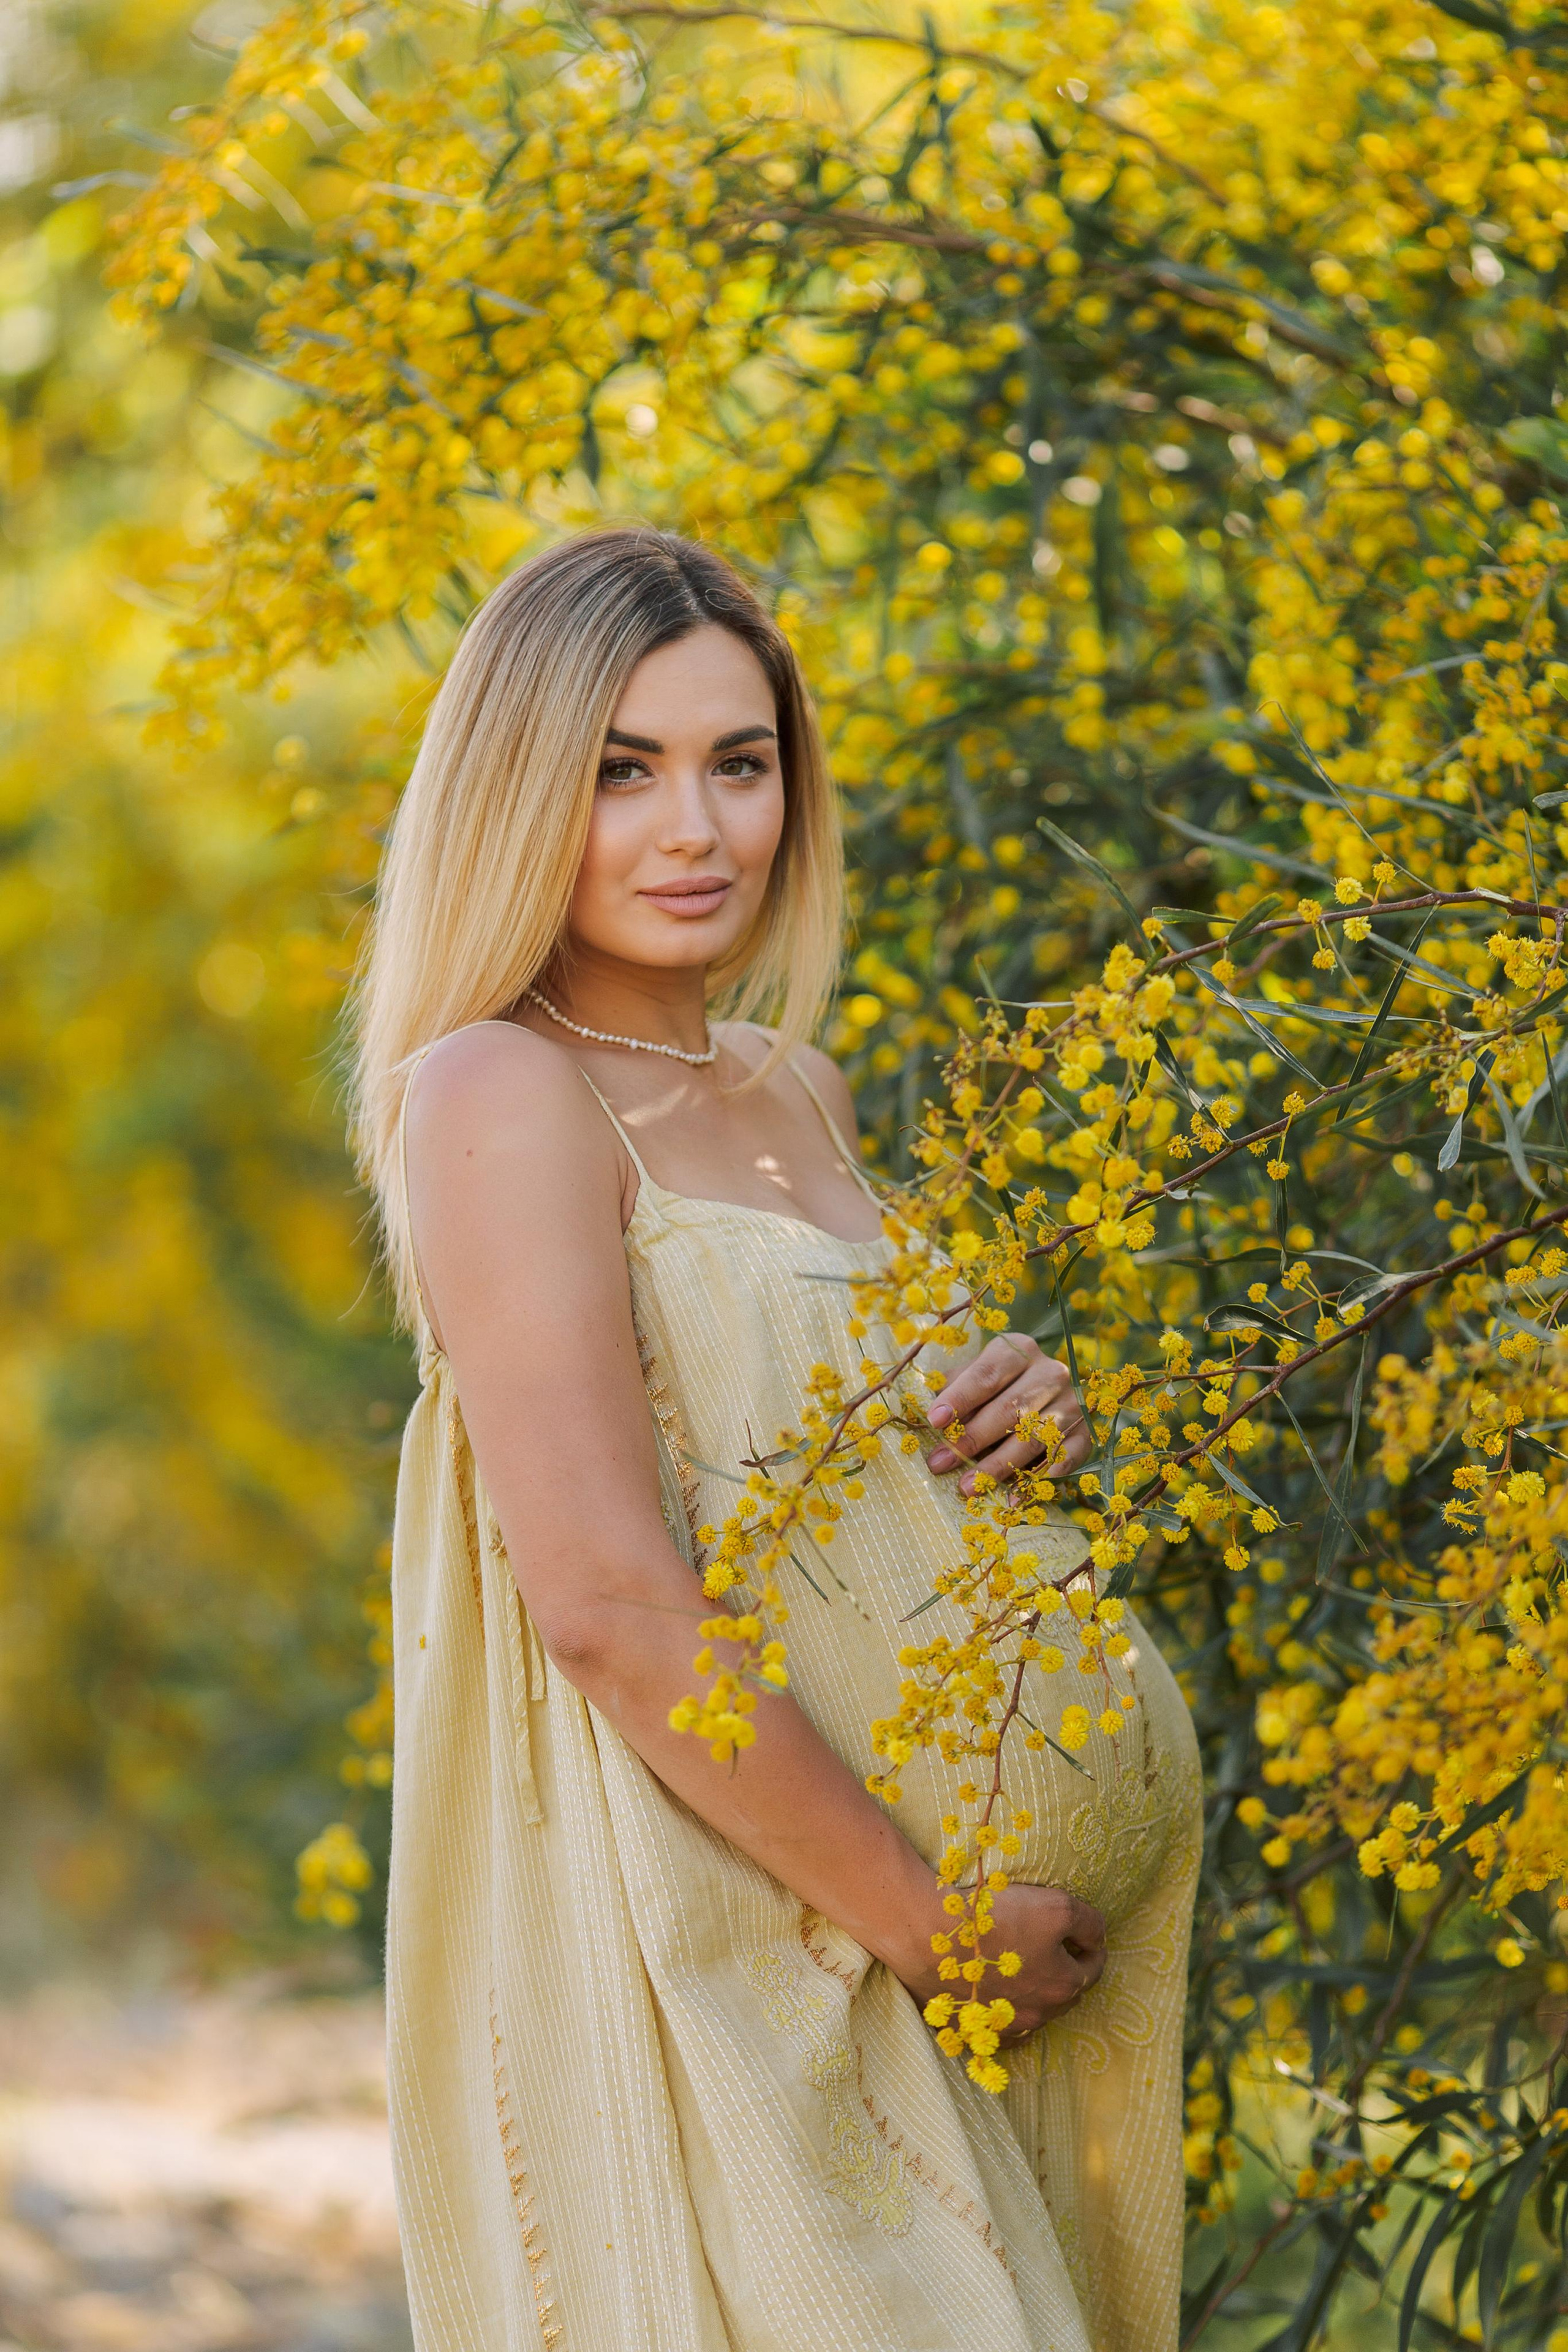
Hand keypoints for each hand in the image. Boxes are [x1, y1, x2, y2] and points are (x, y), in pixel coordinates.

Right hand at [887, 1883, 1106, 2042]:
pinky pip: (998, 2027)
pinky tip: (996, 1993)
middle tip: (1053, 1945)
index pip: (1092, 1967)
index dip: (1090, 1946)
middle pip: (1064, 1992)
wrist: (926, 1933)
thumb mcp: (1056, 1906)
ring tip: (1022, 1965)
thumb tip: (1097, 1939)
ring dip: (1034, 1991)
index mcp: (1063, 1986)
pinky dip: (1003, 2012)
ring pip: (1033, 2010)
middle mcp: (1038, 2014)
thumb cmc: (995, 1916)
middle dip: (1065, 1970)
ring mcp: (1003, 2026)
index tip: (1082, 1933)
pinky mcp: (971, 2028)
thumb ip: (1089, 1923)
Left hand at [927, 1333, 1090, 1492]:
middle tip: (940, 1463)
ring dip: (998, 1465)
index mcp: (1017, 1351)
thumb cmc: (996, 1386)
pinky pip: (1065, 1458)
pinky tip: (1014, 1497)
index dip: (960, 1398)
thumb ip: (952, 1389)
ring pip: (1033, 1437)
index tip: (935, 1421)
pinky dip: (1040, 1479)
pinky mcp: (1084, 1433)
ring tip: (968, 1486)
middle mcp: (1049, 1373)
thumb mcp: (973, 1376)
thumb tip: (924, 1412)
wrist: (1046, 1392)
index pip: (987, 1374)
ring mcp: (1071, 1403)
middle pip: (1010, 1409)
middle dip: (972, 1439)